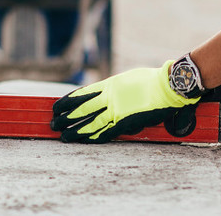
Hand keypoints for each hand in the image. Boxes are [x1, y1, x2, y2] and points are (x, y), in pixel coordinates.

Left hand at [50, 61, 196, 142]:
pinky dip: (93, 137)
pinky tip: (83, 141)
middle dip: (66, 117)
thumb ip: (116, 87)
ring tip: (62, 135)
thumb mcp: (129, 79)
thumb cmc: (153, 81)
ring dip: (75, 130)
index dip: (68, 101)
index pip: (83, 94)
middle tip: (53, 122)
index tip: (57, 105)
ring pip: (90, 123)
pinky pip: (106, 132)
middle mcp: (109, 97)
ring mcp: (117, 110)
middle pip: (82, 109)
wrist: (168, 86)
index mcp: (110, 85)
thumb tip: (108, 92)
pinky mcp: (126, 122)